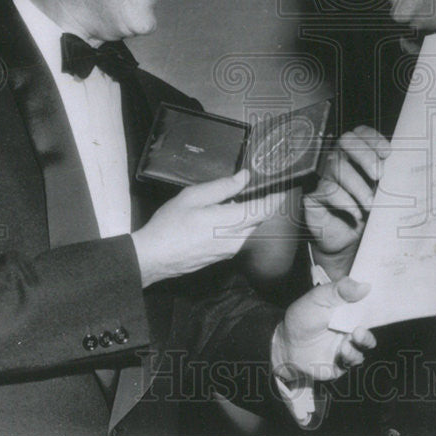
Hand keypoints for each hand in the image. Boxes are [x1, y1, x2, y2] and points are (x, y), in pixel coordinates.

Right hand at [131, 170, 276, 286]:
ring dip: (252, 214)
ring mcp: (230, 251)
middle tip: (263, 186)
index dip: (277, 196)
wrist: (153, 258)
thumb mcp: (193, 197)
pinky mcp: (223, 256)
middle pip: (261, 220)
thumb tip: (244, 177)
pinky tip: (226, 214)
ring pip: (251, 229)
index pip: (266, 209)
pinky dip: (241, 224)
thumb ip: (222, 187)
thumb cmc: (169, 226)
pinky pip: (241, 237)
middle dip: (266, 203)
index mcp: (230, 223)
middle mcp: (236, 240)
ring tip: (241, 198)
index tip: (282, 185)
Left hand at [272, 277, 375, 381]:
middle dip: (375, 323)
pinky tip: (343, 349)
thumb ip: (340, 290)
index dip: (377, 300)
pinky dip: (352, 354)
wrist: (286, 345)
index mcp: (349, 307)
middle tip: (364, 322)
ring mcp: (350, 343)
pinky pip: (355, 359)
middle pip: (373, 323)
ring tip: (354, 335)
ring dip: (364, 340)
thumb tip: (365, 286)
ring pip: (367, 343)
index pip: (369, 302)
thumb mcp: (318, 298)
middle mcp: (352, 324)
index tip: (382, 298)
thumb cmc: (302, 318)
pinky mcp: (344, 361)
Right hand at [303, 126, 388, 276]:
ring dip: (358, 186)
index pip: (360, 133)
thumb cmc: (368, 212)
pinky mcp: (313, 195)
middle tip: (379, 175)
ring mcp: (324, 176)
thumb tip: (407, 165)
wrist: (350, 241)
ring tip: (371, 205)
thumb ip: (390, 176)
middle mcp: (338, 160)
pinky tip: (356, 214)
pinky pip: (328, 190)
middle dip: (365, 156)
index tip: (388, 153)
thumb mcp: (383, 192)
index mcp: (356, 154)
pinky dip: (346, 202)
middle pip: (346, 141)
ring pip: (337, 166)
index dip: (373, 139)